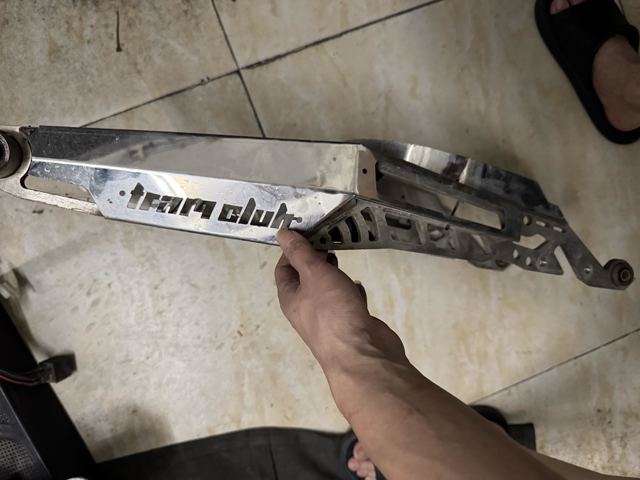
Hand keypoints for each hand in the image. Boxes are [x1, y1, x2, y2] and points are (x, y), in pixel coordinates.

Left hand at [274, 230, 404, 371]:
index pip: (284, 268)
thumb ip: (300, 253)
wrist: (363, 354)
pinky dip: (351, 291)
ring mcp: (329, 318)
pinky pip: (347, 301)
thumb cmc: (333, 312)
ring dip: (333, 273)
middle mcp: (306, 309)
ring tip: (343, 254)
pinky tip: (358, 284)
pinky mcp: (350, 323)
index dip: (292, 249)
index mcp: (290, 298)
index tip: (308, 231)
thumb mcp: (313, 274)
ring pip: (327, 289)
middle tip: (328, 238)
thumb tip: (281, 234)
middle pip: (306, 278)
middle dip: (315, 259)